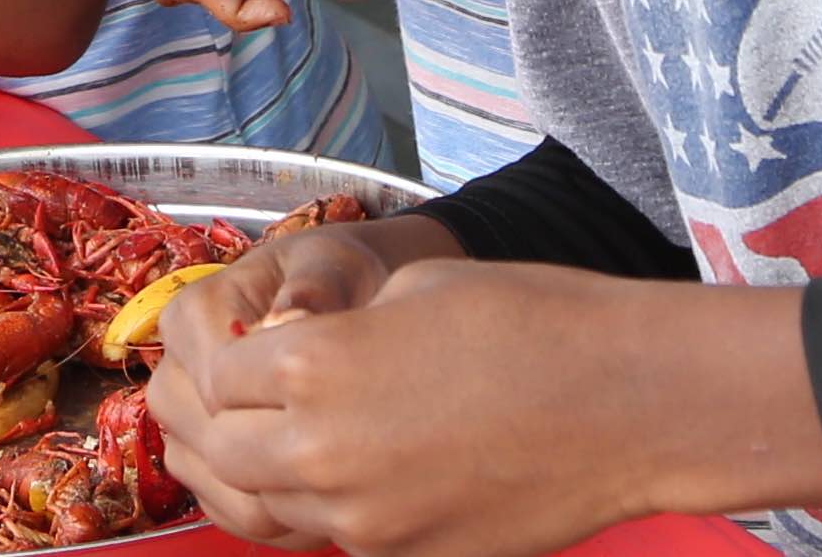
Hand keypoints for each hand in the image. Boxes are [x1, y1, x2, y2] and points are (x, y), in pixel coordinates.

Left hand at [156, 248, 821, 556]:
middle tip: (200, 387)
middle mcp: (322, 452)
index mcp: (314, 365)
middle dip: (197, 414)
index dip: (208, 350)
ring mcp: (363, 517)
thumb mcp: (406, 291)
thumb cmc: (529, 320)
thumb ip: (325, 329)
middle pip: (214, 447)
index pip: (210, 373)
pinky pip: (319, 533)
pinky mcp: (403, 553)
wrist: (624, 403)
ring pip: (255, 505)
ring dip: (234, 468)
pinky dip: (296, 504)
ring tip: (231, 434)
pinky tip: (307, 471)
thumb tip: (280, 351)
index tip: (221, 333)